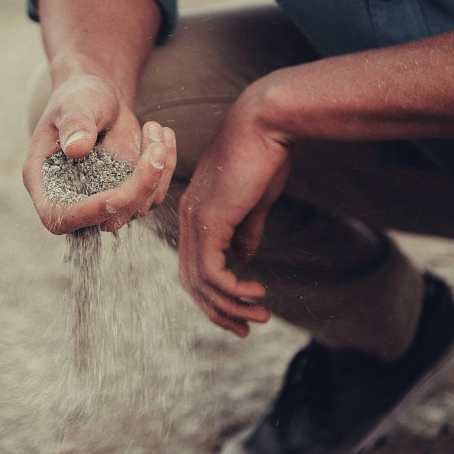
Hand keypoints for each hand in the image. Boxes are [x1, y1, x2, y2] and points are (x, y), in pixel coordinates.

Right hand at [23, 74, 176, 233]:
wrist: (99, 98)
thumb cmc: (79, 97)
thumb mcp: (74, 103)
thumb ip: (74, 123)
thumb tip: (77, 148)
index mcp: (44, 181)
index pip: (58, 216)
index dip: (86, 214)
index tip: (117, 196)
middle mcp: (72, 198)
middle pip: (106, 218)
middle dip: (138, 188)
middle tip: (156, 148)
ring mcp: (103, 199)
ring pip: (137, 208)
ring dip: (157, 172)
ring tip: (155, 128)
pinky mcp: (129, 194)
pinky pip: (154, 195)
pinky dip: (165, 167)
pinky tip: (163, 135)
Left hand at [177, 87, 291, 336]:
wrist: (266, 124)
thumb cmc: (264, 155)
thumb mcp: (254, 201)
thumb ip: (245, 230)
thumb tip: (243, 258)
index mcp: (195, 213)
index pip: (194, 265)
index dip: (213, 293)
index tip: (239, 311)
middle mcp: (188, 219)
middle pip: (191, 280)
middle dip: (217, 310)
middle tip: (244, 329)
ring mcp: (195, 220)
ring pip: (201, 281)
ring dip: (230, 305)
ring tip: (258, 317)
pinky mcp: (210, 221)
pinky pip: (213, 271)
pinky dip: (232, 289)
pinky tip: (256, 293)